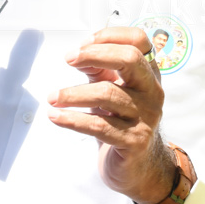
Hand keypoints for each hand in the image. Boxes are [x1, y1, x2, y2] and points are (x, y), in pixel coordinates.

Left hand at [50, 26, 176, 203]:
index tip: (83, 43)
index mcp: (148, 74)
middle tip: (68, 59)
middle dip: (94, 54)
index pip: (139, 40)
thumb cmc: (122, 122)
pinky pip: (99, 125)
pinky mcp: (134, 141)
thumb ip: (99, 71)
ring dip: (73, 94)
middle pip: (130, 58)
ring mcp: (146, 116)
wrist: (139, 167)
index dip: (110, 36)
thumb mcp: (112, 91)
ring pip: (107, 94)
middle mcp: (152, 91)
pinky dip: (72, 119)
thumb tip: (78, 54)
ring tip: (52, 97)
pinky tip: (56, 116)